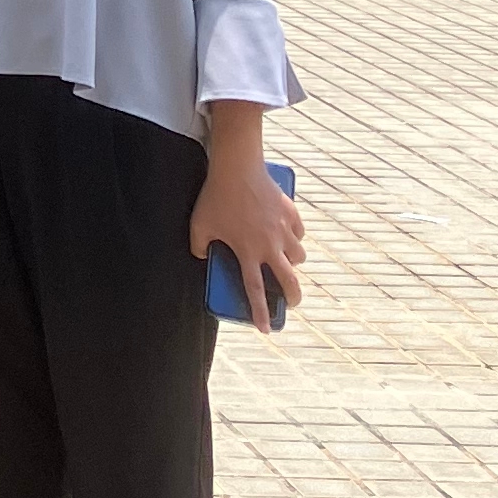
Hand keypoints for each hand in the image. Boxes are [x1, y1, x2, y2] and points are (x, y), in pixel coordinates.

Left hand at [191, 145, 306, 318]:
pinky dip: (297, 239)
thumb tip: (201, 256)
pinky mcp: (291, 213)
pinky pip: (299, 233)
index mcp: (248, 253)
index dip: (260, 313)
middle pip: (289, 281)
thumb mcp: (198, 225)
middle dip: (292, 298)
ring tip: (286, 264)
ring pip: (299, 257)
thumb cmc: (215, 197)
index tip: (266, 329)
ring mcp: (284, 229)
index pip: (255, 291)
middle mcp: (270, 246)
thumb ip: (198, 246)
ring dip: (294, 264)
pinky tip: (291, 237)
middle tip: (290, 303)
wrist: (238, 167)